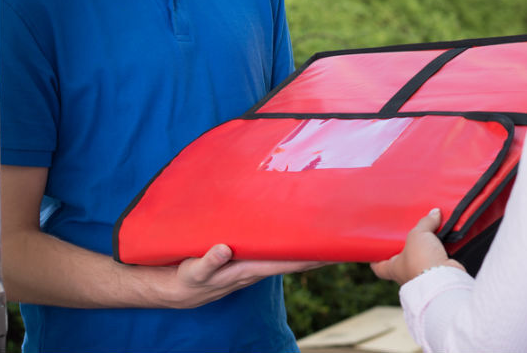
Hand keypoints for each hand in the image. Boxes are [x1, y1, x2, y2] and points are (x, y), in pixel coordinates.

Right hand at [161, 244, 324, 308]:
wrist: (179, 289)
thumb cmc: (189, 278)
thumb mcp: (195, 272)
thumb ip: (209, 263)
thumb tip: (222, 250)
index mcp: (248, 270)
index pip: (287, 262)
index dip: (311, 257)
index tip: (333, 249)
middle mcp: (257, 268)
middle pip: (295, 261)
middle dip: (320, 253)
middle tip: (347, 239)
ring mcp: (254, 265)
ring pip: (287, 257)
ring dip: (309, 249)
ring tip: (332, 237)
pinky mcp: (248, 260)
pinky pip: (275, 252)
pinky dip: (291, 246)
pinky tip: (304, 238)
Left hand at [371, 208, 464, 284]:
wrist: (443, 279)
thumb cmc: (421, 262)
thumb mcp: (417, 235)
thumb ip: (424, 222)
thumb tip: (434, 213)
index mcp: (393, 268)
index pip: (378, 266)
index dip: (375, 258)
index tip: (375, 248)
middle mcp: (406, 273)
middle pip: (402, 258)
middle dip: (407, 245)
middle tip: (410, 231)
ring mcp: (423, 274)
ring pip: (422, 257)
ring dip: (427, 246)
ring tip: (432, 230)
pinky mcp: (439, 272)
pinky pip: (438, 257)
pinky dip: (442, 248)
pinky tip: (446, 237)